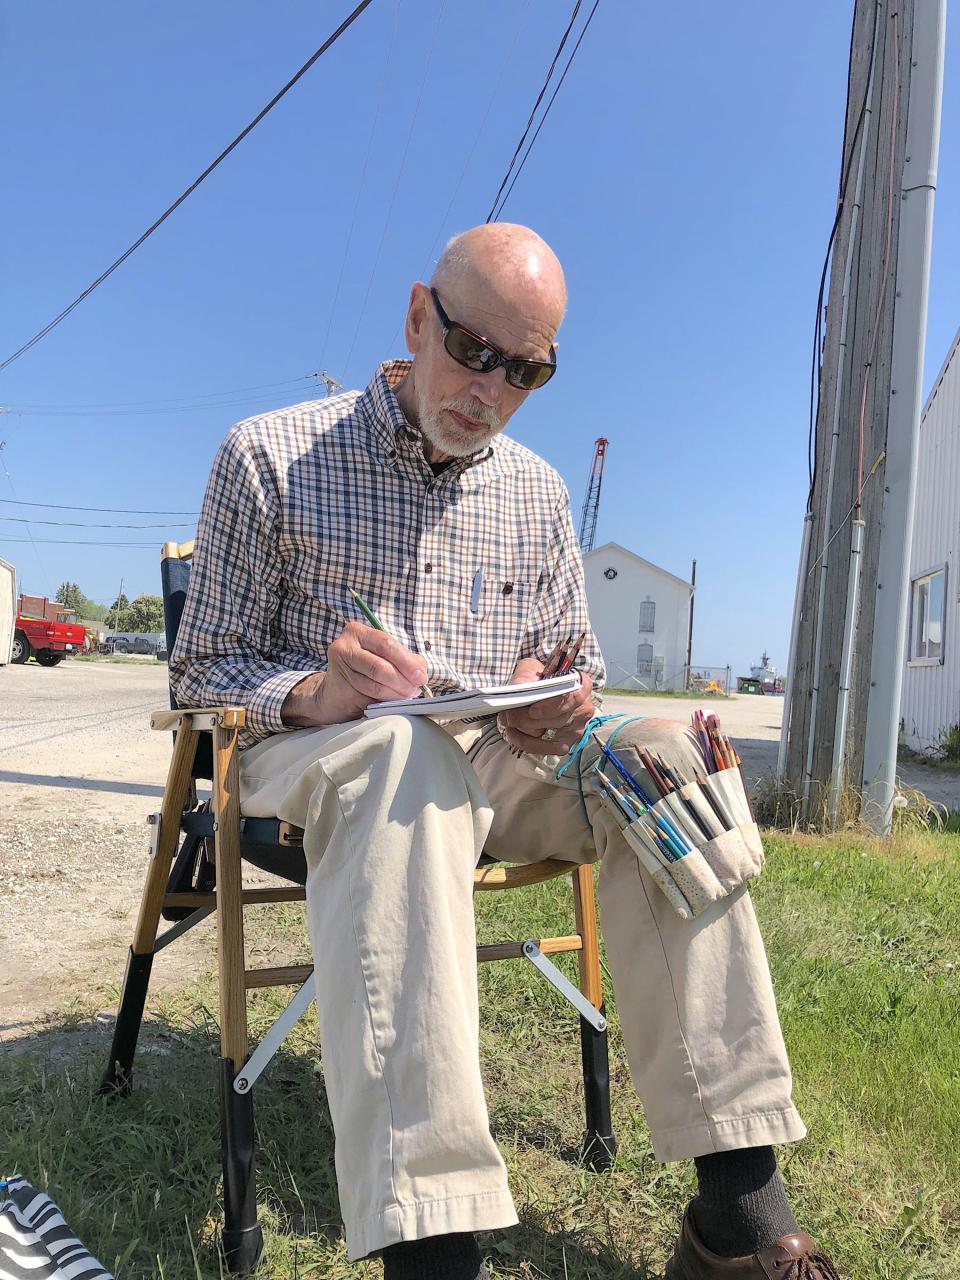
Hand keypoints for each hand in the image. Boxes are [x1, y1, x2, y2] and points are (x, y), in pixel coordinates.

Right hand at [281, 621, 427, 727]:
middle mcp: (345, 645)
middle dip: (403, 679)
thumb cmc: (364, 672)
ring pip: (375, 682)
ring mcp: (338, 666)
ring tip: (407, 696)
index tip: (421, 676)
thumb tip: (420, 671)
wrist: (334, 694)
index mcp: (358, 632)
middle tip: (416, 689)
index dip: (406, 662)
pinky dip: (384, 699)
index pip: (386, 644)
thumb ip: (405, 660)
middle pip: (380, 664)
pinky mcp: (338, 687)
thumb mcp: (384, 658)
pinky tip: (392, 701)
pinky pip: (368, 695)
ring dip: (396, 692)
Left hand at [497, 656, 593, 755]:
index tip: (532, 710)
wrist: (542, 692)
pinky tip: (515, 734)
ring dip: (524, 732)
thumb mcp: (532, 668)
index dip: (554, 706)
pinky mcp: (567, 743)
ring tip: (508, 723)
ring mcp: (577, 728)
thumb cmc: (540, 679)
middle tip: (507, 715)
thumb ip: (526, 675)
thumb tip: (519, 687)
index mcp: (581, 685)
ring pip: (549, 737)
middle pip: (557, 720)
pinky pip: (546, 750)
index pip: (575, 697)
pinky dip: (527, 744)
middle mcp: (584, 708)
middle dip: (528, 720)